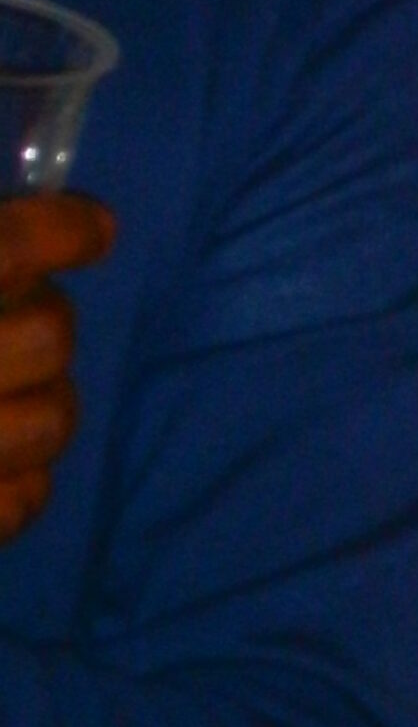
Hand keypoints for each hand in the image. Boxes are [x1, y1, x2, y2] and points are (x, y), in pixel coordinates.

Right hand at [0, 195, 113, 541]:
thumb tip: (60, 237)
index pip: (4, 251)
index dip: (60, 230)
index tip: (98, 228)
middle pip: (49, 332)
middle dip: (47, 320)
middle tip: (16, 320)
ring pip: (55, 418)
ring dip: (42, 401)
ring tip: (1, 397)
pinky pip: (28, 498)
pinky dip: (20, 479)